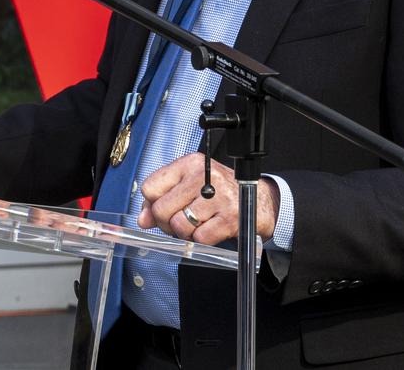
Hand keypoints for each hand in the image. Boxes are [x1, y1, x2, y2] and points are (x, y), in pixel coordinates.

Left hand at [137, 154, 278, 245]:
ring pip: (179, 225)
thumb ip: (163, 199)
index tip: (164, 208)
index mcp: (190, 164)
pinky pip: (200, 238)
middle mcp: (204, 177)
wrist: (261, 201)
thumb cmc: (221, 193)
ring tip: (199, 224)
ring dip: (186, 233)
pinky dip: (202, 240)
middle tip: (182, 221)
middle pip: (161, 209)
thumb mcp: (191, 186)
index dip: (152, 204)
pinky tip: (212, 229)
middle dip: (167, 223)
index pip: (150, 187)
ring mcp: (218, 197)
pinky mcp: (230, 218)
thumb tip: (143, 219)